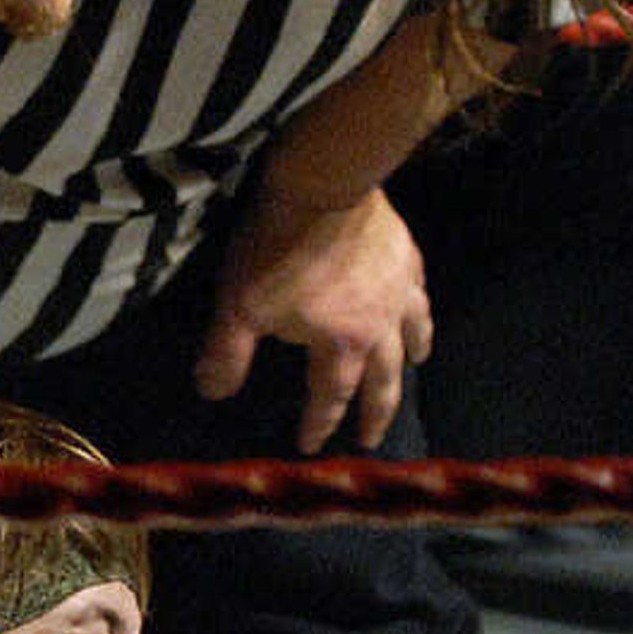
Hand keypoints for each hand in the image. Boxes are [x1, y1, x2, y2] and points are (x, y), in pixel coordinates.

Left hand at [191, 183, 431, 452]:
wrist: (323, 188)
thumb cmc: (277, 252)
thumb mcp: (238, 309)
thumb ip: (226, 356)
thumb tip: (212, 393)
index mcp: (341, 346)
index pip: (329, 397)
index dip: (319, 423)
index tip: (310, 445)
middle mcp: (380, 326)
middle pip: (383, 380)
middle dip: (375, 413)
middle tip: (373, 439)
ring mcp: (399, 289)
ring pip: (414, 334)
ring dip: (412, 358)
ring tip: (414, 371)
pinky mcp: (407, 255)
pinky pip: (420, 291)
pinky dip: (419, 308)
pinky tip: (416, 307)